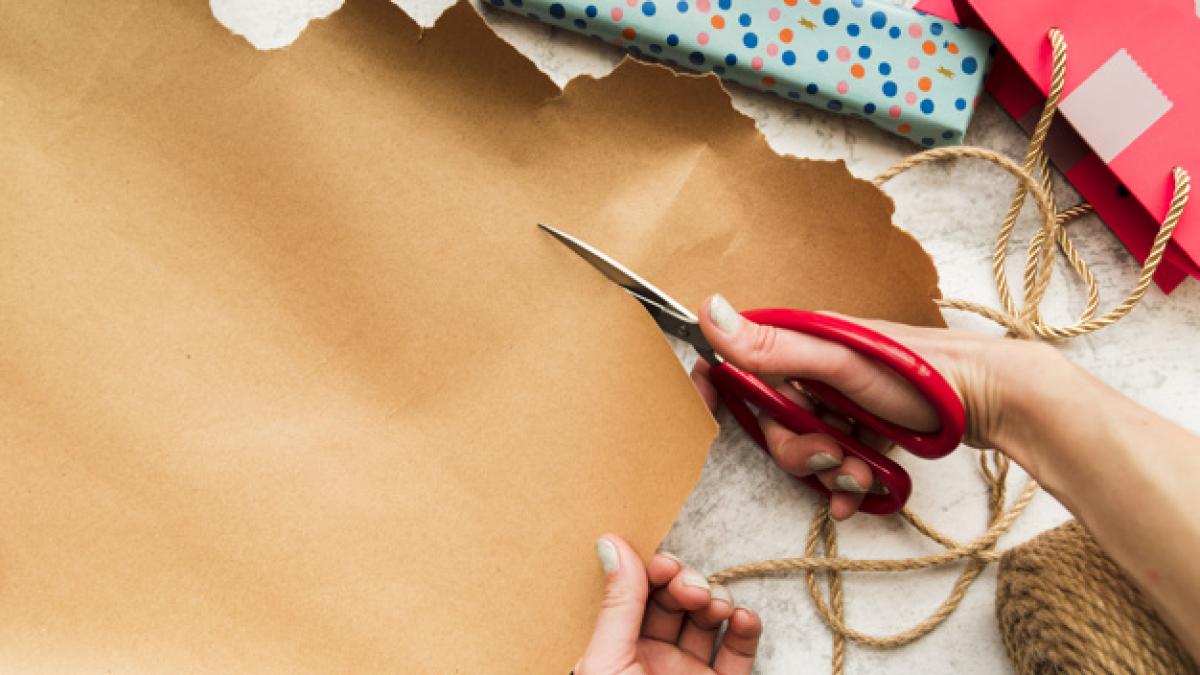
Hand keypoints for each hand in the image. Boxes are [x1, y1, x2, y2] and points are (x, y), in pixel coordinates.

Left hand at [575, 535, 760, 674]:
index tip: (664, 564)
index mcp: (617, 649)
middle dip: (687, 584)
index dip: (653, 574)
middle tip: (692, 589)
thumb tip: (611, 543)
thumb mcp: (608, 660)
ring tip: (717, 605)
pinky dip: (747, 630)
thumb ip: (618, 605)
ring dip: (717, 601)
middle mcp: (654, 658)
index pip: (637, 595)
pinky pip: (741, 652)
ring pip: (709, 620)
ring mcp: (690, 673)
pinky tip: (744, 617)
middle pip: (675, 602)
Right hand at [692, 293, 1059, 519]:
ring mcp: (844, 396)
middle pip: (775, 418)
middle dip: (797, 447)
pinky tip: (861, 493)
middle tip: (829, 455)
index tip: (705, 403)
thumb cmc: (922, 375)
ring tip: (861, 475)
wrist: (994, 400)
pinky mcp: (868, 423)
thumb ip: (773, 346)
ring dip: (828, 469)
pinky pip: (838, 458)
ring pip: (808, 444)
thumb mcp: (839, 362)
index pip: (741, 358)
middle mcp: (821, 365)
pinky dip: (845, 480)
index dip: (719, 382)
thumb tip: (709, 311)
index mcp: (806, 339)